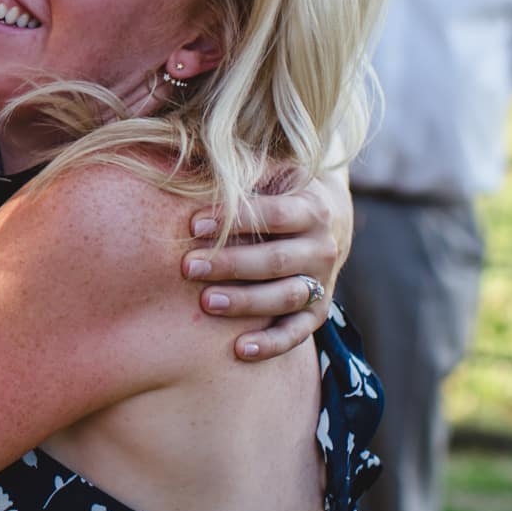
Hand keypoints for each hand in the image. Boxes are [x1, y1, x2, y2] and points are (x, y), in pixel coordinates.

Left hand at [184, 174, 347, 361]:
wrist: (323, 218)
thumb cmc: (278, 190)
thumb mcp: (272, 171)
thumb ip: (246, 170)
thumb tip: (208, 160)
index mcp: (312, 208)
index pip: (274, 215)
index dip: (235, 219)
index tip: (192, 224)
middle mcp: (323, 247)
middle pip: (276, 260)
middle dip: (230, 264)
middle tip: (188, 267)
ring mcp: (322, 281)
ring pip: (285, 297)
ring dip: (246, 302)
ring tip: (207, 302)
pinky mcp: (317, 311)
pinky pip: (297, 333)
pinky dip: (272, 344)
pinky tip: (240, 349)